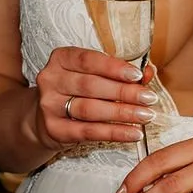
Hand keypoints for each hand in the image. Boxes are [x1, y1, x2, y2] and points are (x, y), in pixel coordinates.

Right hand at [32, 45, 147, 152]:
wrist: (43, 119)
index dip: (114, 67)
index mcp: (61, 59)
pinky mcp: (54, 129)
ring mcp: (49, 106)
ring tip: (145, 115)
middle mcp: (51, 80)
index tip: (138, 75)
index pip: (88, 60)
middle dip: (124, 92)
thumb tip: (149, 72)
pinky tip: (133, 133)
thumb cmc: (76, 92)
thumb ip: (120, 73)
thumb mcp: (93, 76)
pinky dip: (114, 132)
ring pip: (90, 108)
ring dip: (121, 113)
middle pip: (91, 85)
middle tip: (149, 98)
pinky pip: (88, 131)